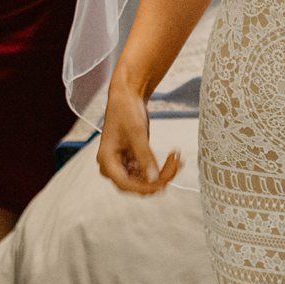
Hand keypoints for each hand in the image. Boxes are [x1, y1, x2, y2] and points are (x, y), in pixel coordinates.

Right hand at [97, 77, 181, 195]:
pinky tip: (173, 158)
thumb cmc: (125, 110)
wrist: (126, 96)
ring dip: (163, 173)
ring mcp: (123, 165)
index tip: (163, 184)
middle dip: (158, 178)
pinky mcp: (133, 161)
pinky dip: (161, 168)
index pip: (125, 184)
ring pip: (145, 181)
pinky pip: (148, 172)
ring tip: (177, 159)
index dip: (145, 187)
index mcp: (106, 161)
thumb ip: (145, 157)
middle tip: (176, 164)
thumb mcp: (136, 132)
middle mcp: (113, 166)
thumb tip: (154, 178)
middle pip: (137, 185)